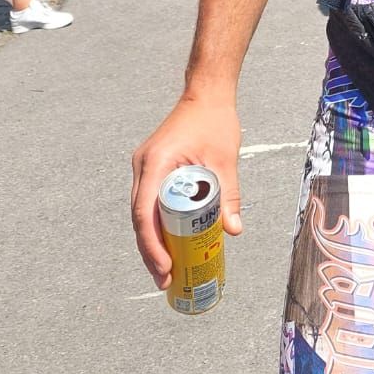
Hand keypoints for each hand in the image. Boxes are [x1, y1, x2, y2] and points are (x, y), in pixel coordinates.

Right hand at [131, 97, 242, 288]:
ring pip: (142, 213)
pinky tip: (169, 243)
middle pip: (140, 219)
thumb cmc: (215, 121)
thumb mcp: (225, 160)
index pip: (145, 213)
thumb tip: (233, 231)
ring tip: (167, 269)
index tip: (165, 268)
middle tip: (166, 279)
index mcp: (155, 163)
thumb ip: (229, 194)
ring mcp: (144, 168)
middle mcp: (142, 167)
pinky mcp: (152, 169)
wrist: (206, 94)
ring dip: (151, 241)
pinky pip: (150, 202)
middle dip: (150, 252)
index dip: (152, 246)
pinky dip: (157, 224)